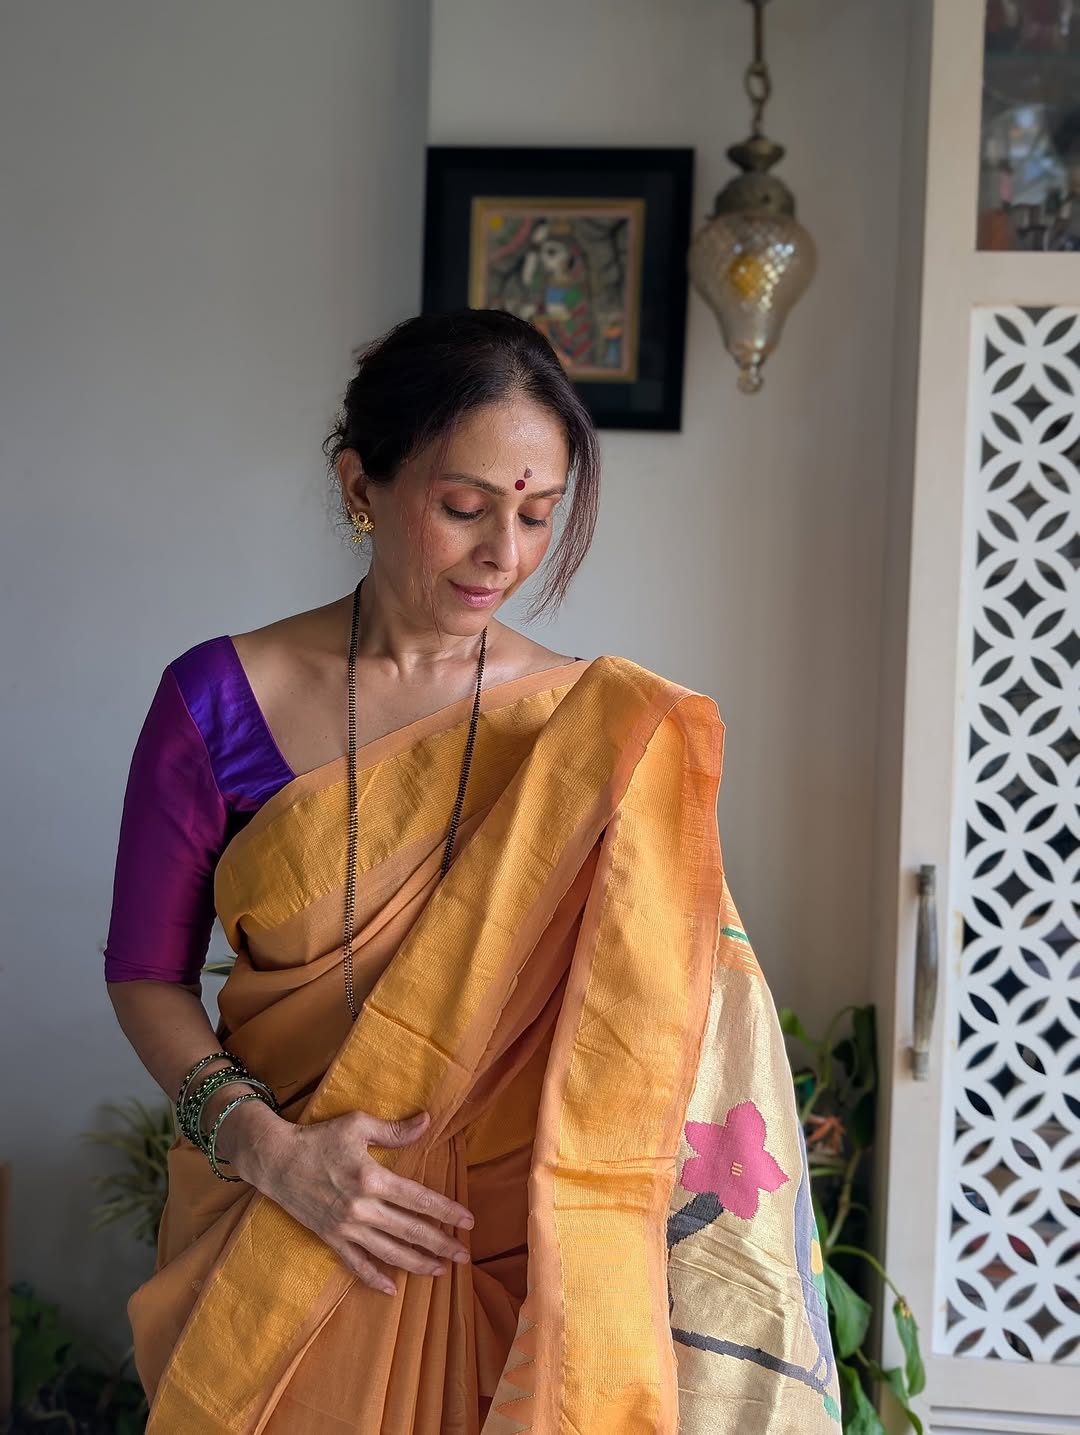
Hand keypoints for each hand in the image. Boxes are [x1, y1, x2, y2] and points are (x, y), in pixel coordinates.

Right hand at [230, 1106, 473, 1295]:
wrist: (275, 1160)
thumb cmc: (318, 1138)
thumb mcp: (357, 1125)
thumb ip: (394, 1130)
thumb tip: (428, 1121)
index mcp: (372, 1179)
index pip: (418, 1199)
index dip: (446, 1211)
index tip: (468, 1222)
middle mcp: (361, 1208)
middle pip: (409, 1231)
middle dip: (440, 1244)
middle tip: (465, 1255)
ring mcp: (345, 1227)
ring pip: (388, 1252)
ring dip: (416, 1264)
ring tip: (440, 1271)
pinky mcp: (330, 1237)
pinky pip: (355, 1263)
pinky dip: (373, 1279)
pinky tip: (391, 1290)